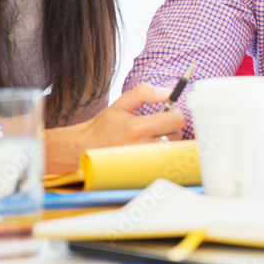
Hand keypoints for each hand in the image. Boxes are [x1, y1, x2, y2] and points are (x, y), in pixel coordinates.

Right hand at [46, 84, 186, 173]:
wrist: (85, 149)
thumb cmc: (104, 127)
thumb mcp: (121, 104)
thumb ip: (144, 93)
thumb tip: (167, 92)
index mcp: (138, 128)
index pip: (176, 119)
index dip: (175, 112)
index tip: (168, 111)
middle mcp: (143, 147)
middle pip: (178, 134)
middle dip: (172, 126)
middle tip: (160, 123)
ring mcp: (145, 161)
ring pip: (174, 148)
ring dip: (169, 139)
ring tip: (154, 135)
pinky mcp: (144, 170)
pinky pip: (166, 160)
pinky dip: (164, 152)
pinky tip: (152, 146)